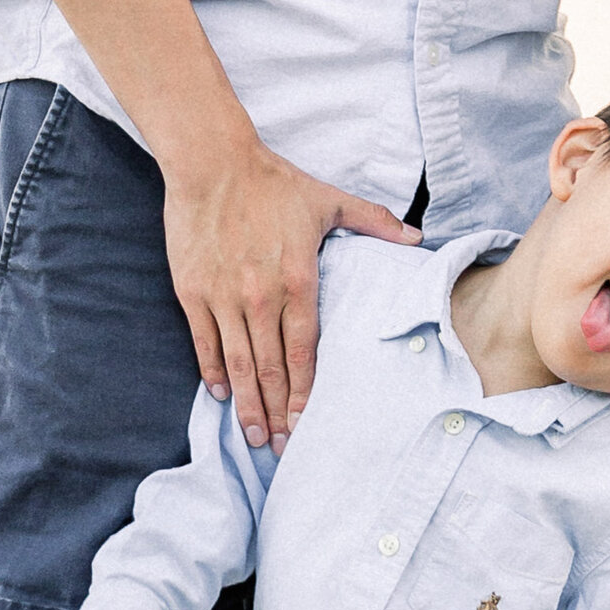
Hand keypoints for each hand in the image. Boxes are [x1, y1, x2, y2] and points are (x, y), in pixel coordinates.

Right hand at [167, 137, 420, 451]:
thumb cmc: (273, 182)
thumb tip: (416, 238)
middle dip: (279, 411)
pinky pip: (205, 342)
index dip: (306, 392)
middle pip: (271, 368)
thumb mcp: (329, 200)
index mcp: (298, 280)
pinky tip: (222, 395)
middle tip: (284, 447)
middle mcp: (260, 296)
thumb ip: (374, 222)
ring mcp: (223, 297)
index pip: (304, 351)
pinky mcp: (193, 291)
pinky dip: (214, 372)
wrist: (212, 162)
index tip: (308, 422)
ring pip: (238, 363)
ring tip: (255, 435)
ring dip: (247, 404)